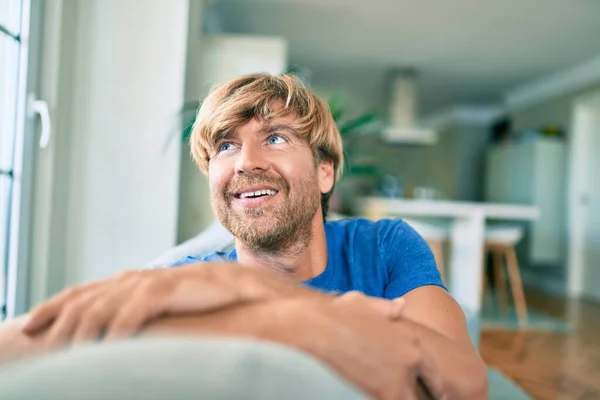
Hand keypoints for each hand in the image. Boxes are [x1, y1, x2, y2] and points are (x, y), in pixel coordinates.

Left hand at [21, 263, 307, 344]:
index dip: (72, 301)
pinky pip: (151, 301)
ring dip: (88, 320)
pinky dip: (126, 320)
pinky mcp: (194, 285)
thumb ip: (169, 324)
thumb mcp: (196, 319)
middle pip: (102, 287)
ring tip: (64, 345)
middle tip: (34, 326)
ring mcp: (179, 278)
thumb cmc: (245, 315)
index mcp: (163, 281)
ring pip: (118, 294)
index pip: (107, 288)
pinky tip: (110, 340)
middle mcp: (165, 276)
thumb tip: (144, 345)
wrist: (284, 302)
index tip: (42, 319)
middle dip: (64, 306)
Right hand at [271, 292, 445, 399]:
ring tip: (384, 394)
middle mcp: (410, 358)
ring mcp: (399, 378)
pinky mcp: (384, 394)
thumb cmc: (332, 315)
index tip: (432, 392)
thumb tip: (401, 305)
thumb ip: (386, 308)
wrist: (311, 328)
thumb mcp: (362, 303)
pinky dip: (381, 399)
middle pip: (425, 389)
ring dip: (399, 397)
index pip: (431, 369)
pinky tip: (369, 396)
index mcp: (409, 338)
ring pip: (409, 399)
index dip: (432, 383)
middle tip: (402, 395)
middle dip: (415, 393)